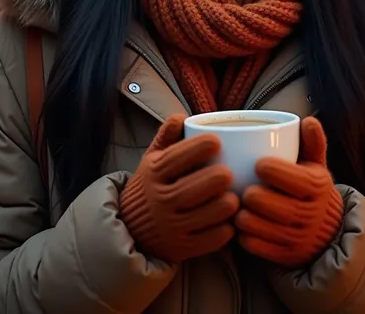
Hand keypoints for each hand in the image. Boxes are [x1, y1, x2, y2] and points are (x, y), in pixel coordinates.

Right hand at [120, 115, 238, 262]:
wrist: (130, 228)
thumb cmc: (150, 186)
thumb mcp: (152, 160)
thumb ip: (166, 136)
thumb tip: (183, 116)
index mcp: (153, 173)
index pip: (175, 159)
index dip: (197, 148)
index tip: (216, 141)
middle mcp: (159, 200)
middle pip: (190, 190)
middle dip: (213, 179)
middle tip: (229, 173)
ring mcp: (170, 227)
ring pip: (202, 216)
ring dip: (223, 206)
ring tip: (234, 198)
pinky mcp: (181, 248)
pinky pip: (207, 241)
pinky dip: (222, 232)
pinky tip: (230, 221)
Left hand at [236, 117, 343, 266]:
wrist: (330, 235)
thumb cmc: (312, 192)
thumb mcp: (318, 167)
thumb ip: (313, 143)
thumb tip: (308, 120)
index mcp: (317, 187)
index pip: (289, 176)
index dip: (268, 168)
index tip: (257, 163)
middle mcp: (309, 214)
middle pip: (265, 202)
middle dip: (249, 193)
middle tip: (243, 187)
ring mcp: (297, 238)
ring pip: (255, 224)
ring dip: (241, 214)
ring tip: (238, 205)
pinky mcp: (285, 256)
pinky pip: (254, 245)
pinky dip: (243, 234)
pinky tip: (241, 225)